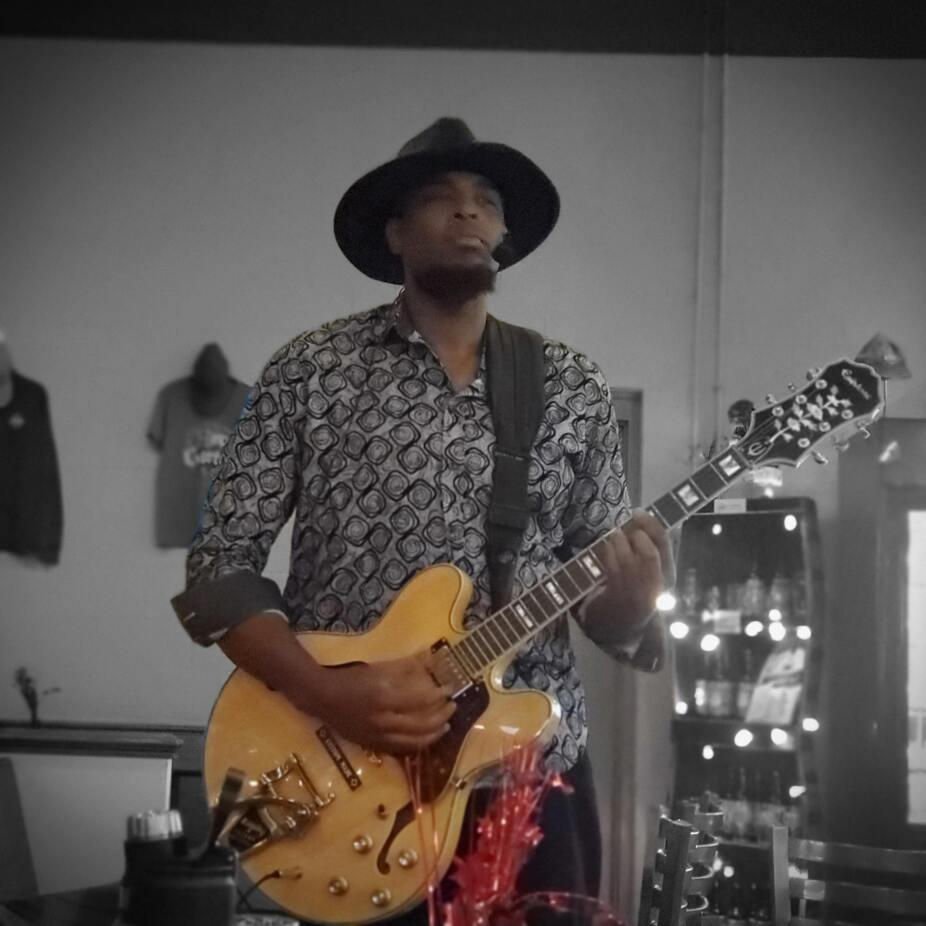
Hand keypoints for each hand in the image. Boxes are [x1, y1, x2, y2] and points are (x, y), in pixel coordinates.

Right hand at [313, 655, 456, 755]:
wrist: (321, 698)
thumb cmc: (350, 678)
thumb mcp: (377, 667)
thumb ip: (405, 667)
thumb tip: (430, 660)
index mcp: (385, 696)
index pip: (421, 699)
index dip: (439, 695)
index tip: (450, 688)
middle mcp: (383, 719)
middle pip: (422, 723)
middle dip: (441, 716)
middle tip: (452, 707)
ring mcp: (378, 735)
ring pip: (414, 741)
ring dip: (433, 734)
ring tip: (445, 726)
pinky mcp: (373, 745)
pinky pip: (401, 749)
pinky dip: (417, 744)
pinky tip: (426, 738)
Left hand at [589, 510, 673, 640]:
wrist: (622, 627)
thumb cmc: (636, 591)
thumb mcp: (650, 571)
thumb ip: (651, 548)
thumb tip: (643, 519)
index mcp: (667, 575)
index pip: (665, 545)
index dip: (652, 524)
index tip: (638, 512)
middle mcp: (656, 587)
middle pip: (651, 554)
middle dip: (636, 534)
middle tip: (624, 527)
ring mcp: (637, 594)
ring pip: (629, 561)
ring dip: (619, 542)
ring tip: (614, 536)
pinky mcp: (618, 598)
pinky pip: (613, 570)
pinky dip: (608, 554)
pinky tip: (607, 548)